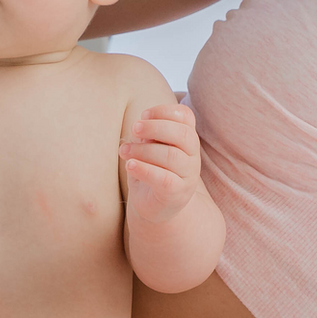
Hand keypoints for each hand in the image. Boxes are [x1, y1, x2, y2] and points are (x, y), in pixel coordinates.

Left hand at [120, 104, 202, 225]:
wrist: (155, 206)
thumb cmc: (152, 170)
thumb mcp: (150, 148)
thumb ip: (149, 135)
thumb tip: (140, 126)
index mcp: (187, 139)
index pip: (186, 117)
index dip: (165, 111)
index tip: (143, 114)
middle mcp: (192, 156)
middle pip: (182, 134)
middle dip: (155, 127)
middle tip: (134, 127)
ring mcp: (187, 176)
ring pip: (170, 156)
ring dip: (143, 149)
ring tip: (124, 151)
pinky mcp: (177, 194)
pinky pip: (163, 179)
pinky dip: (144, 169)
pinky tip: (130, 165)